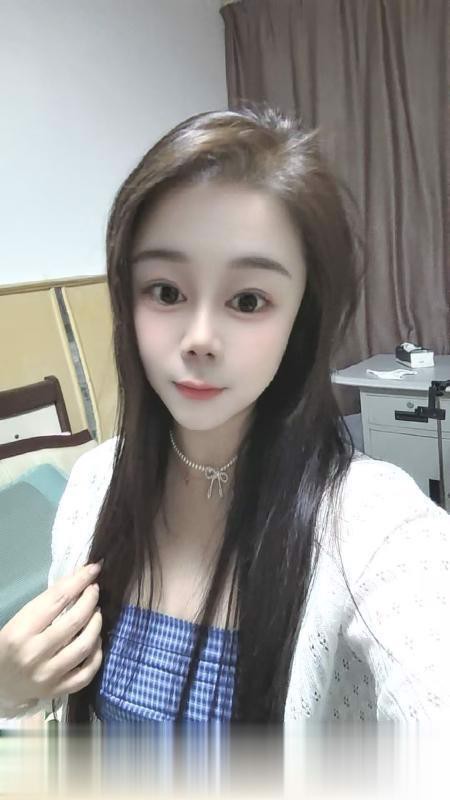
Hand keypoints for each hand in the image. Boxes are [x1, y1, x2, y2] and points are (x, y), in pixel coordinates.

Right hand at [0, 562, 102, 716]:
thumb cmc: (10, 645)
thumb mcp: (19, 620)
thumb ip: (46, 605)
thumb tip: (79, 582)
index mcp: (21, 631)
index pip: (57, 599)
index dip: (80, 580)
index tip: (94, 569)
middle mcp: (35, 654)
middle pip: (75, 621)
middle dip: (91, 600)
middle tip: (94, 591)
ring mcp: (48, 675)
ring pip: (85, 646)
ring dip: (97, 624)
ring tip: (96, 614)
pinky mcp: (58, 691)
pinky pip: (88, 672)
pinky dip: (97, 654)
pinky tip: (95, 641)